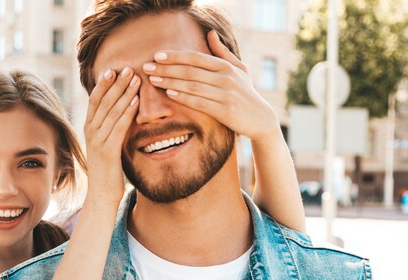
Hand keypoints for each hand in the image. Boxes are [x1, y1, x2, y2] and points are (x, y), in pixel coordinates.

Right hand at [84, 66, 139, 206]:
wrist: (101, 195)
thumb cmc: (107, 171)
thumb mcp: (106, 145)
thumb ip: (110, 129)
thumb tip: (121, 114)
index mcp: (89, 128)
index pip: (95, 99)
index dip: (104, 83)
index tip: (114, 69)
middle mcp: (91, 132)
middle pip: (103, 101)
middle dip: (117, 83)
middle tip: (129, 68)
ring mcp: (98, 141)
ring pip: (111, 111)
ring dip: (124, 93)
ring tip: (135, 79)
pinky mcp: (108, 151)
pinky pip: (118, 128)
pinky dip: (126, 113)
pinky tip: (135, 102)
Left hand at [142, 30, 279, 141]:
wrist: (260, 118)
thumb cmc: (246, 93)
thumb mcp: (238, 69)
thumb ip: (222, 52)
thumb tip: (210, 33)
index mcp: (225, 66)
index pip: (195, 58)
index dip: (175, 56)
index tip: (157, 56)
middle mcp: (225, 78)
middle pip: (189, 71)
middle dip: (166, 69)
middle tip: (147, 67)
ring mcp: (225, 94)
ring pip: (192, 86)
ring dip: (170, 82)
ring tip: (153, 80)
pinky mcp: (224, 111)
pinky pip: (199, 102)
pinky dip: (184, 97)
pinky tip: (170, 94)